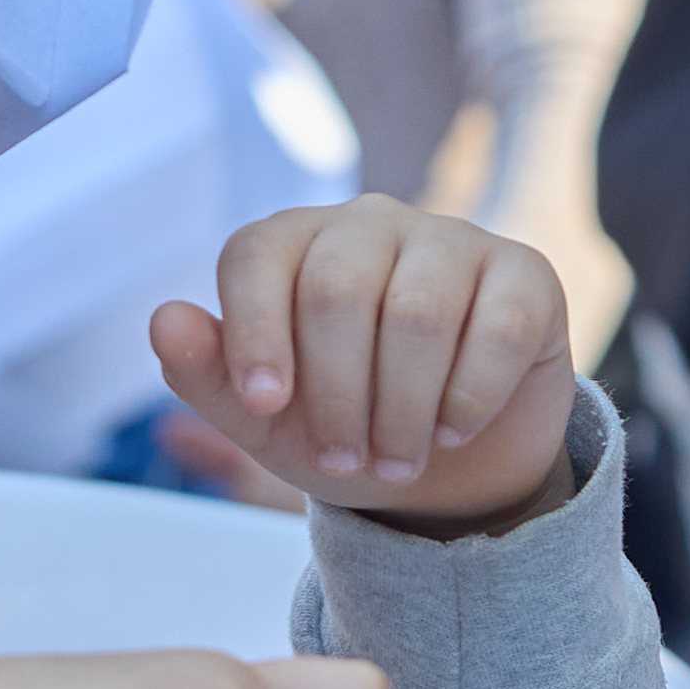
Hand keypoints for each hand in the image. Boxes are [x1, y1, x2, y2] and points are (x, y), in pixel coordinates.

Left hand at [146, 194, 580, 532]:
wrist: (451, 466)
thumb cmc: (343, 427)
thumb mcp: (265, 422)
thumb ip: (206, 374)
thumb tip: (164, 321)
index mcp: (296, 242)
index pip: (256, 254)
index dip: (254, 331)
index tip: (266, 406)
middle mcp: (371, 222)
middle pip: (338, 290)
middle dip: (335, 395)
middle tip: (343, 460)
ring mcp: (453, 239)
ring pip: (418, 313)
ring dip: (401, 410)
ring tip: (395, 460)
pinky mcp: (525, 273)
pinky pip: (496, 327)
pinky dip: (468, 398)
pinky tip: (453, 431)